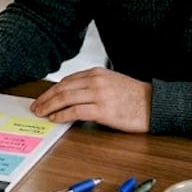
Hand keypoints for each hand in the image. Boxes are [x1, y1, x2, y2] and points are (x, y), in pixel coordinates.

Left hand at [30, 68, 150, 131]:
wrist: (154, 104)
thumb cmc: (135, 96)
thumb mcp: (111, 83)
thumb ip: (92, 86)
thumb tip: (72, 97)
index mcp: (97, 73)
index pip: (66, 80)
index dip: (51, 90)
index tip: (43, 98)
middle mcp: (95, 81)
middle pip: (62, 88)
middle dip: (46, 98)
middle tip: (36, 107)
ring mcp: (99, 95)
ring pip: (65, 98)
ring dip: (50, 106)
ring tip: (41, 113)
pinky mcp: (103, 110)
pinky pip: (76, 111)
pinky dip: (62, 115)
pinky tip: (55, 119)